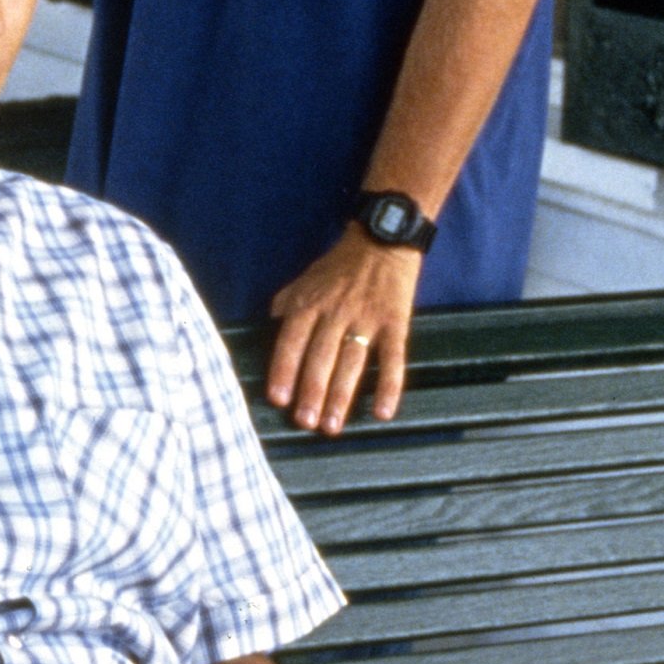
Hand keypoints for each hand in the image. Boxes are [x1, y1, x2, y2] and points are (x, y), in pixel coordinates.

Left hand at [267, 224, 421, 433]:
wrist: (383, 238)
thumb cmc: (340, 263)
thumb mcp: (306, 278)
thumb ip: (287, 302)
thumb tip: (268, 325)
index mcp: (310, 302)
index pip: (292, 341)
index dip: (284, 370)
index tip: (278, 399)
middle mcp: (336, 312)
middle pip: (321, 356)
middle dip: (312, 391)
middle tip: (306, 421)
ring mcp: (367, 318)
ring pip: (352, 361)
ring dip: (342, 395)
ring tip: (332, 425)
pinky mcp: (396, 321)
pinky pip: (393, 357)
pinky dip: (389, 385)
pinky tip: (383, 411)